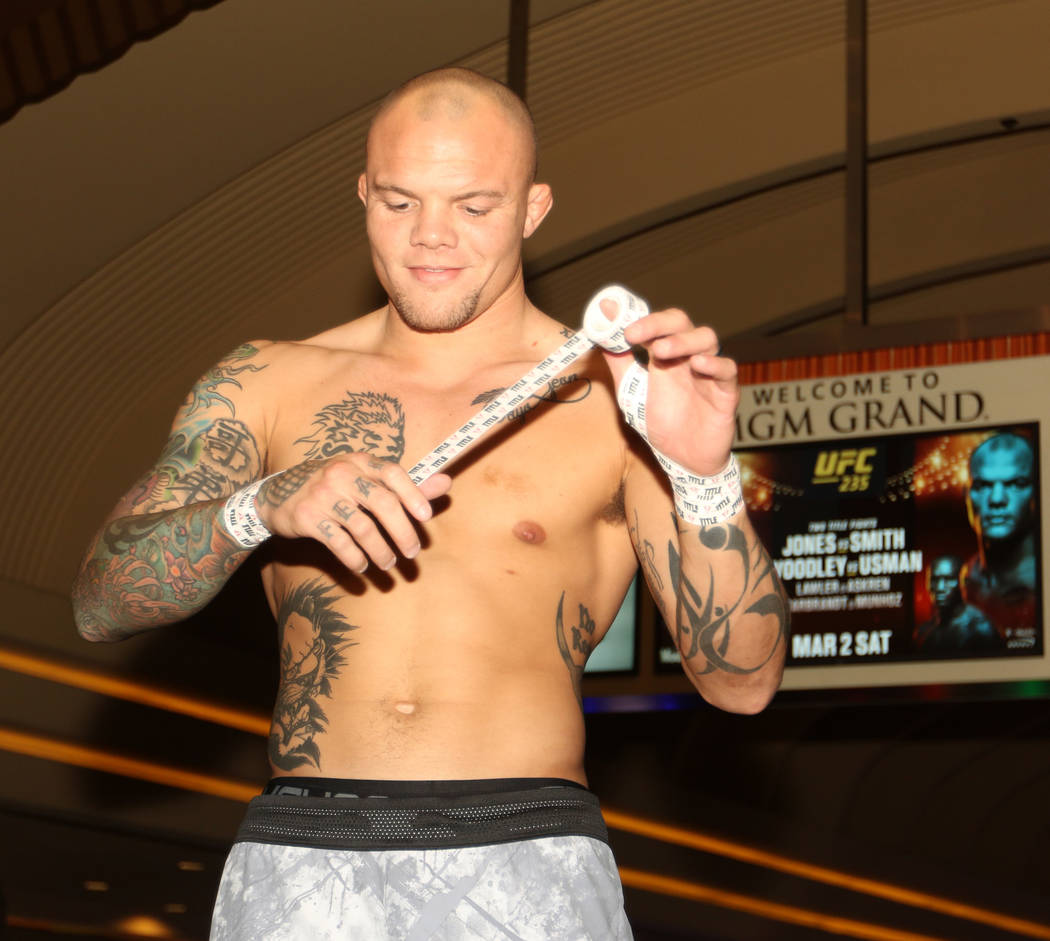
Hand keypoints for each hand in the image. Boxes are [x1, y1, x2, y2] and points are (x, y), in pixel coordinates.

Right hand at [255, 454, 451, 571]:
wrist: (276, 495)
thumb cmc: (333, 486)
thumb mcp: (364, 478)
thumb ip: (405, 484)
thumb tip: (446, 483)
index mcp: (360, 461)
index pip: (393, 473)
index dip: (413, 494)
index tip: (426, 517)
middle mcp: (341, 473)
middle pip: (382, 503)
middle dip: (402, 531)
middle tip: (413, 552)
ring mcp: (322, 494)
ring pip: (362, 527)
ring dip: (380, 551)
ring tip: (388, 564)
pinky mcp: (307, 517)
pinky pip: (338, 542)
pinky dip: (354, 558)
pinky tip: (361, 567)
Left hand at [600, 300, 737, 475]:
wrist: (685, 459)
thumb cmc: (663, 422)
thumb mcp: (632, 391)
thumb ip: (619, 362)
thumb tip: (601, 333)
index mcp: (666, 353)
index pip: (657, 324)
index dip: (640, 320)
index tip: (620, 328)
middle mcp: (688, 356)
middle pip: (681, 323)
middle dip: (657, 323)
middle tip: (635, 334)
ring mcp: (708, 372)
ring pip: (706, 338)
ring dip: (682, 340)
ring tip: (661, 350)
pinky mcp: (726, 392)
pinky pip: (728, 370)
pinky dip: (714, 364)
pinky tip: (698, 365)